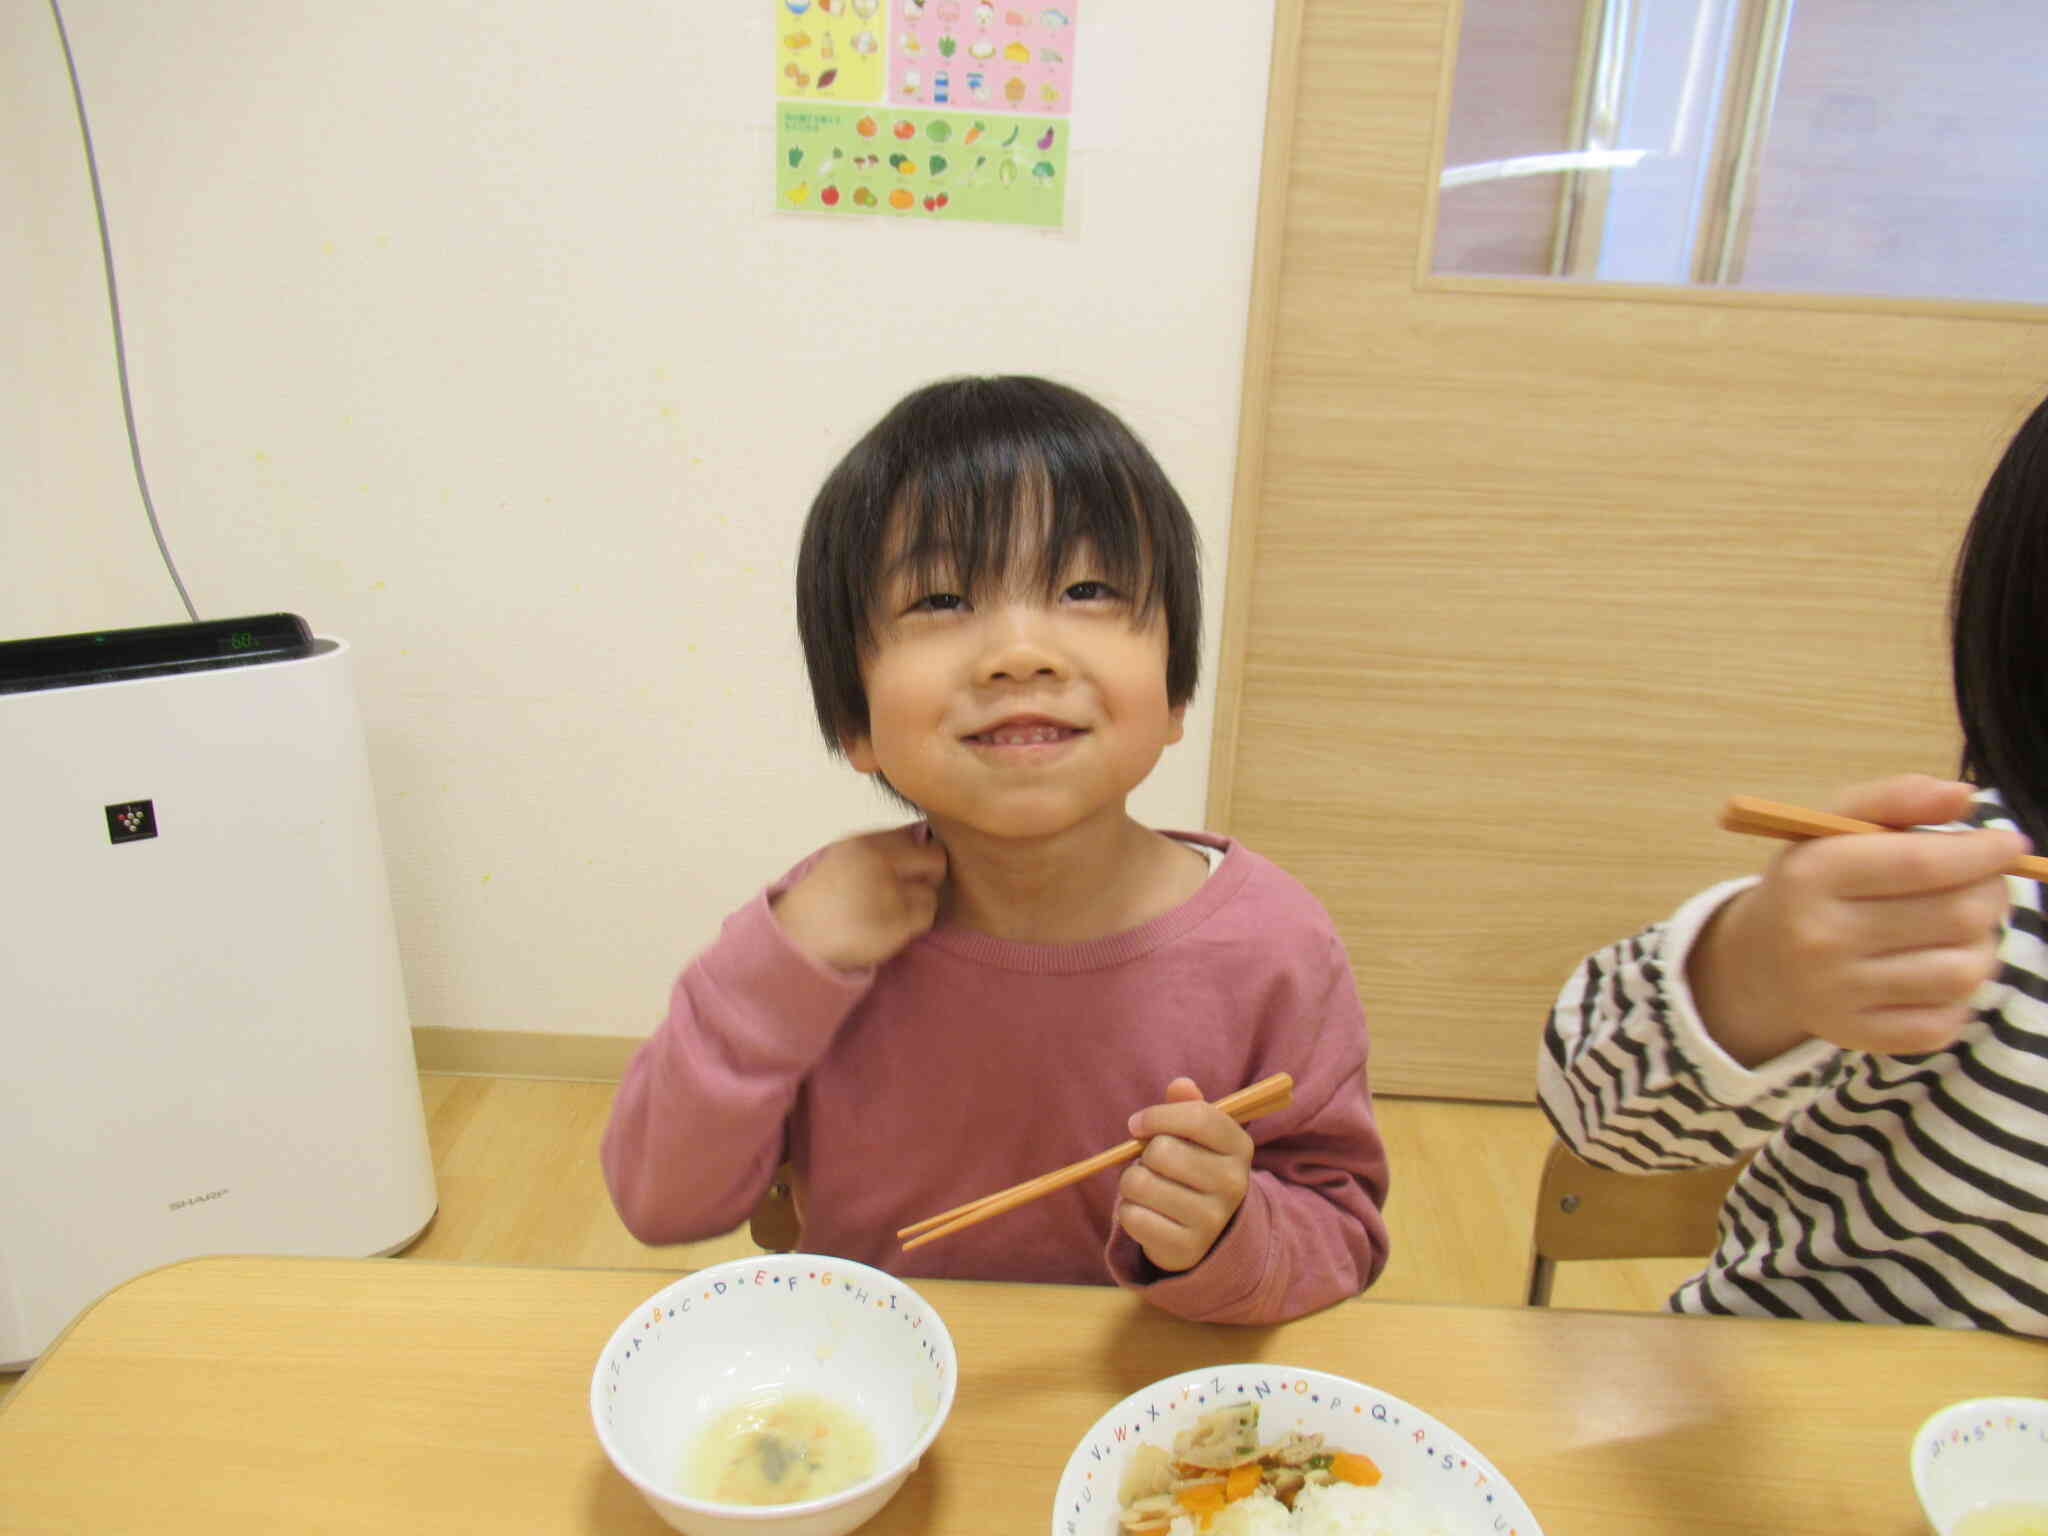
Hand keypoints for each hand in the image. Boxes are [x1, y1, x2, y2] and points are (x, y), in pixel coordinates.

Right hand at [770, 827, 946, 972]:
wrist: (798, 938)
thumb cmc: (823, 899)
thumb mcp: (844, 857)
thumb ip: (879, 847)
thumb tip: (924, 842)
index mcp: (863, 842)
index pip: (915, 836)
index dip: (916, 853)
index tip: (906, 868)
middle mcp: (877, 861)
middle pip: (935, 859)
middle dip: (929, 875)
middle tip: (911, 890)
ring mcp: (888, 892)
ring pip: (931, 892)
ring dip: (919, 904)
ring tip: (890, 913)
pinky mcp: (895, 922)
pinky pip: (925, 918)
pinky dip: (913, 925)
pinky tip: (890, 928)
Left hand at [1115, 1077, 1253, 1273]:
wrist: (1206, 1233)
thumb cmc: (1194, 1169)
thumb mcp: (1198, 1137)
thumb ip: (1188, 1107)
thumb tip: (1180, 1085)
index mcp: (1238, 1146)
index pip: (1198, 1117)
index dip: (1157, 1116)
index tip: (1137, 1124)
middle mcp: (1233, 1183)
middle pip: (1162, 1151)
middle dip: (1143, 1154)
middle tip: (1151, 1165)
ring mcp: (1212, 1219)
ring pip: (1140, 1183)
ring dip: (1131, 1182)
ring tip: (1147, 1188)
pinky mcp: (1186, 1247)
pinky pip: (1132, 1216)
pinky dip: (1128, 1211)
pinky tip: (1146, 1213)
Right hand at [1687, 775, 2022, 1065]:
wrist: (1760, 962)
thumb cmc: (1815, 882)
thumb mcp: (1834, 826)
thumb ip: (1897, 798)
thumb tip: (1965, 797)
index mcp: (1811, 875)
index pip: (1922, 864)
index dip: (1982, 853)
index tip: (2009, 844)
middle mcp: (1819, 938)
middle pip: (1955, 917)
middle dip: (1990, 894)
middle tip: (1986, 885)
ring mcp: (1838, 994)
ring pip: (1963, 972)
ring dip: (1982, 946)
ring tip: (1963, 930)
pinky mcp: (1858, 1036)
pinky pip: (1947, 1023)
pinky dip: (1960, 996)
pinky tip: (1938, 971)